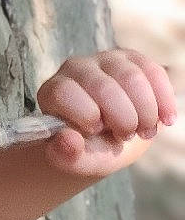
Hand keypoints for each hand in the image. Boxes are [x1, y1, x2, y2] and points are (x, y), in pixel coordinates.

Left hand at [35, 48, 176, 177]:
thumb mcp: (76, 159)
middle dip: (123, 118)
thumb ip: (66, 154)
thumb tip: (67, 140)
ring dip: (146, 111)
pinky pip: (153, 71)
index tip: (97, 131)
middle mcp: (75, 69)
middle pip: (103, 86)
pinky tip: (165, 119)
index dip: (86, 114)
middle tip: (126, 135)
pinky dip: (164, 99)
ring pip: (131, 76)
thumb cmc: (88, 148)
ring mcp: (105, 60)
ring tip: (144, 130)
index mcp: (53, 92)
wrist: (108, 137)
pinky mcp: (132, 59)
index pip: (64, 92)